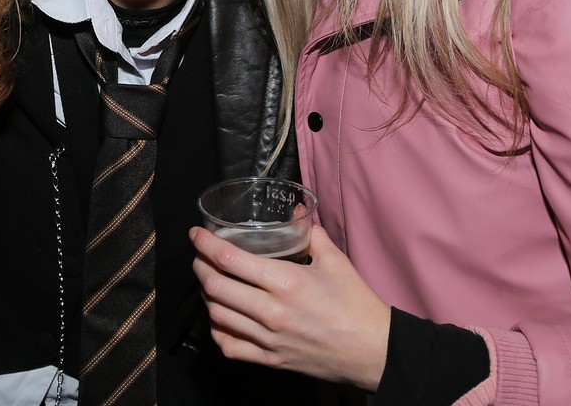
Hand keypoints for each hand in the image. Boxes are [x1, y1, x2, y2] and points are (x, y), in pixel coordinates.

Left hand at [190, 223, 391, 389]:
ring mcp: (269, 339)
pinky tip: (221, 317)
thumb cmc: (357, 305)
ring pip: (218, 315)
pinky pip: (230, 346)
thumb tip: (297, 210)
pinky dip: (218, 329)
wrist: (374, 352)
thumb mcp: (336, 261)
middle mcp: (271, 311)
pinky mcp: (271, 359)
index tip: (196, 234)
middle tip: (200, 255)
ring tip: (209, 281)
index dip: (205, 244)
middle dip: (199, 266)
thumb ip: (311, 233)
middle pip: (214, 286)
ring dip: (206, 295)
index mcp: (286, 282)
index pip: (230, 259)